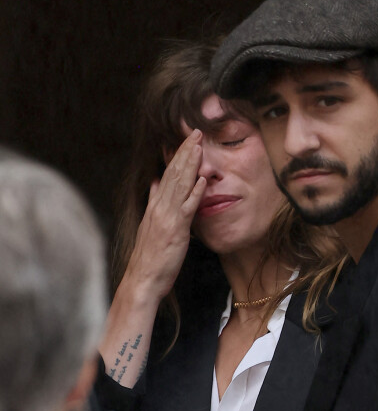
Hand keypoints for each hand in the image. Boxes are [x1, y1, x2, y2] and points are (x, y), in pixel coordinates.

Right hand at [125, 130, 206, 302]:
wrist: (142, 280)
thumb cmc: (149, 258)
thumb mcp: (150, 226)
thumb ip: (154, 203)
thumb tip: (155, 183)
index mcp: (155, 206)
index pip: (167, 174)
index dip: (177, 155)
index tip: (187, 139)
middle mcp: (159, 207)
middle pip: (173, 173)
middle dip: (185, 151)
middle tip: (196, 131)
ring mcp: (167, 217)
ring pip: (179, 184)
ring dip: (190, 163)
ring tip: (199, 144)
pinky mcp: (175, 230)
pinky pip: (186, 207)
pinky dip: (194, 192)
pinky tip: (202, 178)